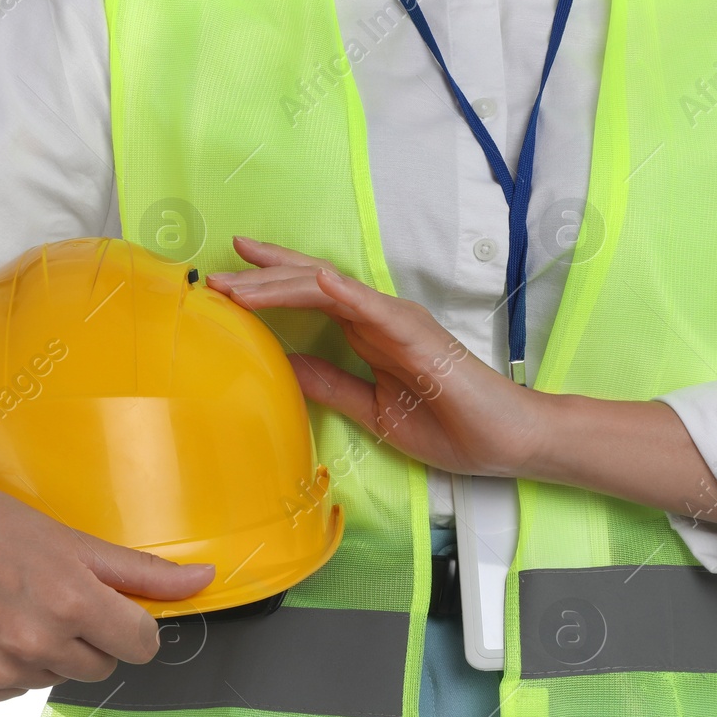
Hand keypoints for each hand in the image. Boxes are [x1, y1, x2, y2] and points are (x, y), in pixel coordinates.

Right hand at [0, 421, 215, 701]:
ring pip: (57, 678)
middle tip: (50, 597)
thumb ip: (142, 572)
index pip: (141, 645)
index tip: (112, 610)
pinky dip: (6, 666)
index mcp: (71, 601)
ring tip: (12, 607)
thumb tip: (205, 580)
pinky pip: (14, 690)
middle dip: (88, 638)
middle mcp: (35, 641)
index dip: (131, 627)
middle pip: (102, 666)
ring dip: (46, 652)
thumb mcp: (72, 540)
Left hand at [206, 236, 545, 476]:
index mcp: (367, 333)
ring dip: (283, 282)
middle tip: (214, 276)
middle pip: (309, 284)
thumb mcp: (370, 408)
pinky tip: (313, 279)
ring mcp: (397, 320)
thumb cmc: (448, 425)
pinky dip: (343, 291)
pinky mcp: (418, 333)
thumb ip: (329, 383)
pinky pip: (374, 307)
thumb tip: (282, 365)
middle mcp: (378, 316)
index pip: (309, 298)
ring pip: (330, 289)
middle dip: (260, 277)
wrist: (502, 441)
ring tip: (240, 279)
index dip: (267, 285)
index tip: (225, 281)